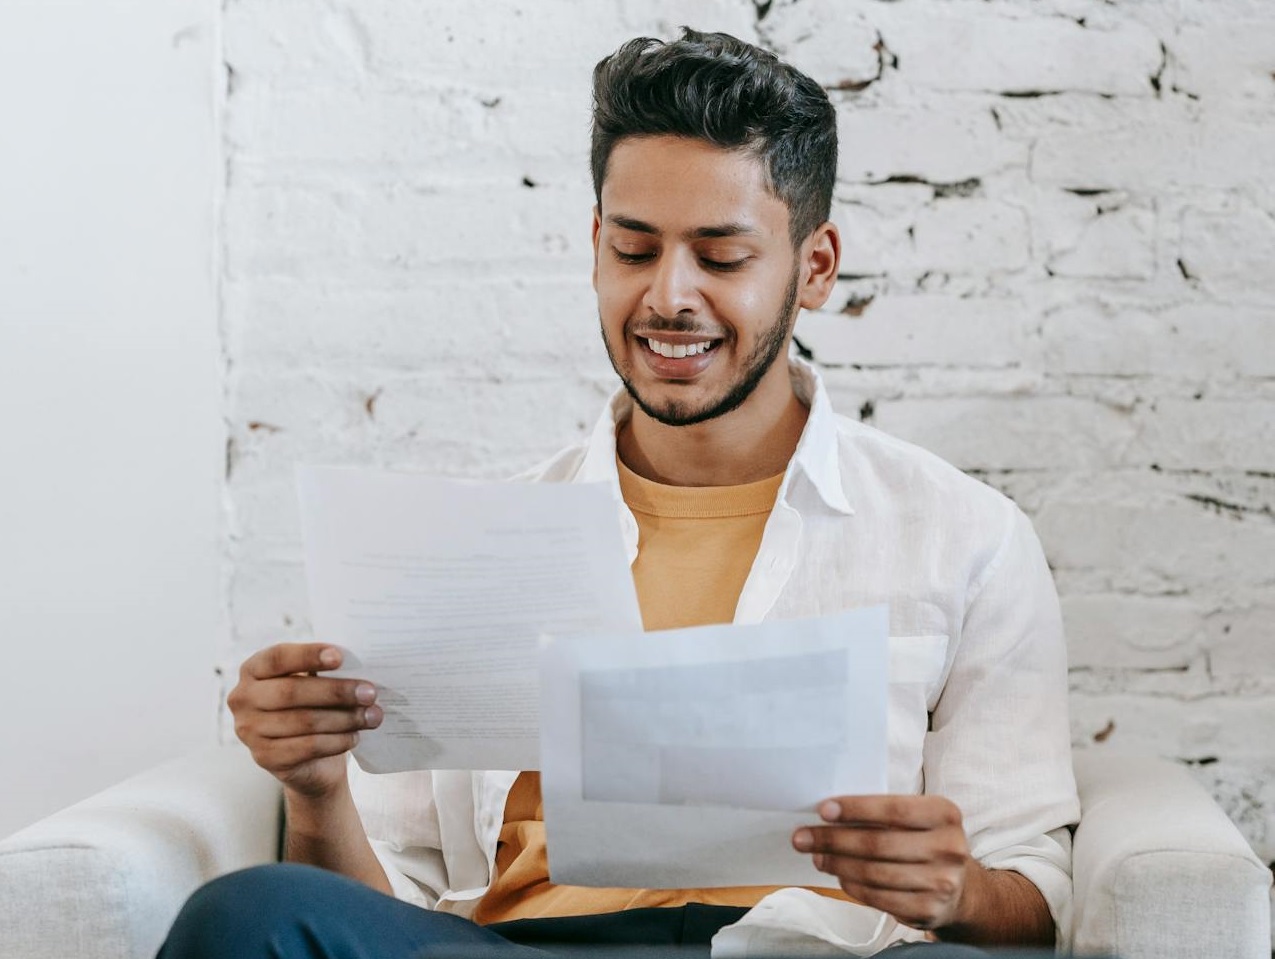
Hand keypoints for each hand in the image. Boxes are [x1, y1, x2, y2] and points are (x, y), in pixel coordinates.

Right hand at [228, 643, 381, 799]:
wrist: (309, 760)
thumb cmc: (314, 707)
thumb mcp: (314, 684)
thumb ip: (325, 672)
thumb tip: (358, 667)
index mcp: (254, 669)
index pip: (278, 658)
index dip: (308, 655)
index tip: (340, 656)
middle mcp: (243, 698)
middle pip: (292, 692)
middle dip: (336, 692)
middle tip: (370, 692)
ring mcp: (249, 730)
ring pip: (303, 721)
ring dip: (344, 718)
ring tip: (373, 715)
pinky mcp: (264, 757)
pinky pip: (308, 747)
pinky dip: (337, 741)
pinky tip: (355, 736)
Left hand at [792, 795, 972, 932]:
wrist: (960, 888)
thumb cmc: (925, 842)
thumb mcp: (917, 818)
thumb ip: (883, 813)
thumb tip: (830, 814)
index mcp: (945, 814)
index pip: (894, 809)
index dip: (856, 809)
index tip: (823, 810)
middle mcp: (949, 848)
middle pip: (878, 843)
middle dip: (833, 840)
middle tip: (803, 837)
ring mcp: (941, 883)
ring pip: (874, 873)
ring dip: (838, 864)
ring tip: (817, 856)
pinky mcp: (928, 910)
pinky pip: (879, 897)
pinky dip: (853, 886)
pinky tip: (840, 875)